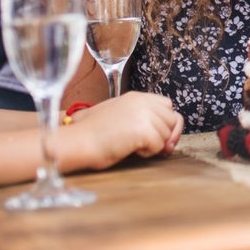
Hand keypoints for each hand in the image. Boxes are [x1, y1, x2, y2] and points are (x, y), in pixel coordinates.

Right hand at [64, 91, 182, 170]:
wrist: (78, 141)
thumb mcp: (120, 115)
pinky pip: (159, 145)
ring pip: (166, 134)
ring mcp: (145, 115)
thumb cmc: (93, 133)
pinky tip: (132, 150)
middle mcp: (144, 102)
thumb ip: (141, 116)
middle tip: (149, 146)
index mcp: (138, 97)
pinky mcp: (144, 130)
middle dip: (164, 135)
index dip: (166, 122)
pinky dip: (149, 152)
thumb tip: (165, 135)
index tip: (160, 135)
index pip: (167, 105)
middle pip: (171, 119)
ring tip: (134, 146)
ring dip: (155, 144)